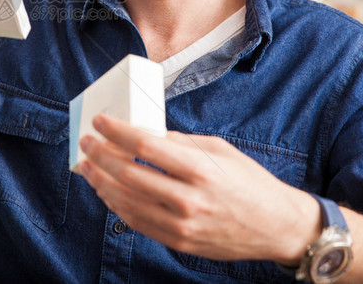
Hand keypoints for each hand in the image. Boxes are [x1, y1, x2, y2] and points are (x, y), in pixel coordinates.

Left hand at [78, 114, 320, 263]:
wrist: (276, 226)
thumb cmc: (248, 181)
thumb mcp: (219, 150)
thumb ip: (179, 142)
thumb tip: (142, 133)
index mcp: (200, 169)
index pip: (145, 147)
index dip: (116, 132)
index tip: (100, 121)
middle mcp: (188, 199)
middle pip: (129, 174)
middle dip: (100, 155)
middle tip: (86, 141)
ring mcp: (182, 225)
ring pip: (126, 202)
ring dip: (101, 181)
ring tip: (87, 166)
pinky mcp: (179, 243)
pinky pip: (137, 222)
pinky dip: (117, 205)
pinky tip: (107, 190)